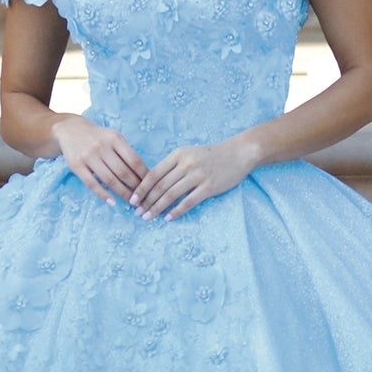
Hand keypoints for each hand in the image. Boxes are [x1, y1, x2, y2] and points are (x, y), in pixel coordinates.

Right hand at [52, 114, 148, 204]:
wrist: (70, 129)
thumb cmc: (98, 137)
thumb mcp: (114, 137)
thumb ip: (127, 152)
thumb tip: (143, 174)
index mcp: (115, 139)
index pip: (134, 161)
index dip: (144, 176)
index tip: (150, 187)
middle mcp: (102, 147)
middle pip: (123, 172)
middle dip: (135, 187)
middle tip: (142, 198)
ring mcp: (88, 156)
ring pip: (109, 179)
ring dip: (122, 193)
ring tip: (131, 201)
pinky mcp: (77, 166)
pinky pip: (92, 183)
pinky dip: (103, 194)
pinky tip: (112, 202)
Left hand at [129, 134, 257, 221]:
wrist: (238, 153)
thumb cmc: (211, 155)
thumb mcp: (189, 153)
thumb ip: (172, 165)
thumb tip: (153, 183)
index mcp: (178, 154)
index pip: (154, 173)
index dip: (141, 188)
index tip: (132, 200)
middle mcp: (186, 164)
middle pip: (160, 186)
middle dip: (146, 201)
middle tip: (138, 213)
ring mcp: (198, 176)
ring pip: (171, 195)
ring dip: (157, 208)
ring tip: (148, 217)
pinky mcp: (209, 187)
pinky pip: (188, 202)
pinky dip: (176, 211)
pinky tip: (168, 218)